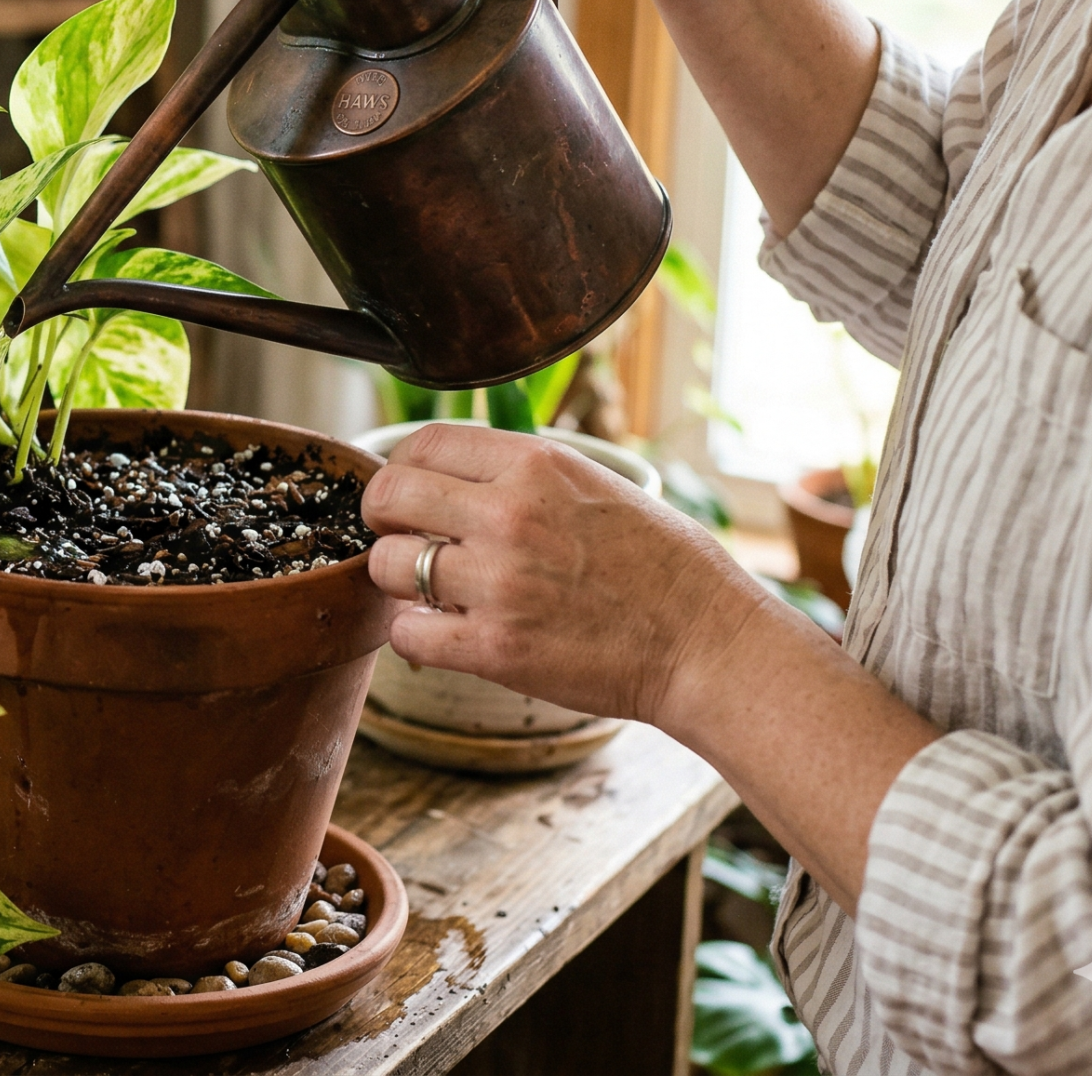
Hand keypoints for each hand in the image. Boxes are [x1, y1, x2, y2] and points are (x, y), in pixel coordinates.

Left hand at [357, 423, 770, 726]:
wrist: (709, 644)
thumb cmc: (665, 568)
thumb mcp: (599, 486)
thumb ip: (526, 474)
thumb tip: (461, 468)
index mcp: (537, 465)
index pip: (424, 443)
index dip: (403, 468)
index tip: (411, 493)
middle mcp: (510, 514)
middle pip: (389, 495)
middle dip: (382, 518)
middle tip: (403, 539)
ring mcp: (499, 582)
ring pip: (386, 565)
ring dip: (399, 582)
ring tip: (432, 593)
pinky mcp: (495, 647)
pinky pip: (407, 633)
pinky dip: (414, 637)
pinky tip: (443, 635)